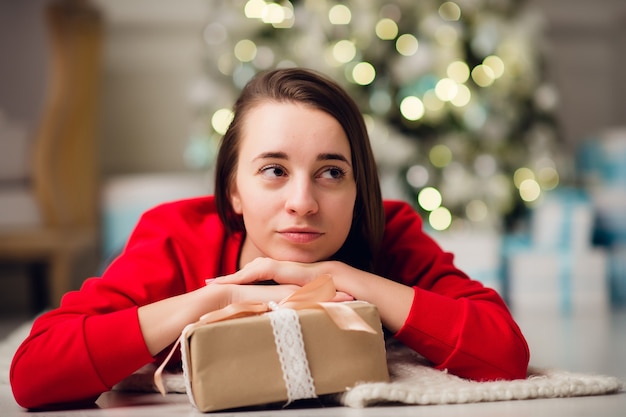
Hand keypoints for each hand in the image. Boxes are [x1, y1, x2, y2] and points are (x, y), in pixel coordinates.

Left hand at [207, 257, 353, 301]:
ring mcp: (292, 270)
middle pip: (256, 271)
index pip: (264, 280)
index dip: (244, 283)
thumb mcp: (319, 310)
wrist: (362, 290)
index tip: (224, 289)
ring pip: (258, 268)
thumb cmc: (347, 302)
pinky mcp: (295, 272)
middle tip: (210, 283)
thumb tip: (292, 330)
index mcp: (294, 281)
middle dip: (233, 277)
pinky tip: (236, 280)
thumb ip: (304, 314)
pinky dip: (251, 275)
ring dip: (236, 275)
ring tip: (215, 283)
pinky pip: (268, 271)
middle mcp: (291, 273)